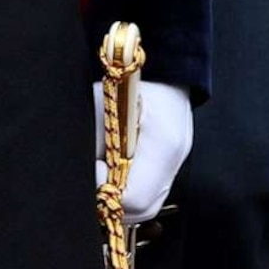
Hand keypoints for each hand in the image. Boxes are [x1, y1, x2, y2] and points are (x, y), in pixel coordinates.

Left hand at [92, 78, 193, 220]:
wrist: (162, 59)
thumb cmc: (129, 77)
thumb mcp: (104, 104)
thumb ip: (96, 143)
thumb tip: (90, 176)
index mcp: (162, 143)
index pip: (132, 197)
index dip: (104, 190)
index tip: (93, 168)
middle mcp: (176, 157)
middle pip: (142, 209)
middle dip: (112, 200)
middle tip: (96, 174)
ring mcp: (178, 160)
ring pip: (147, 205)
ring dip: (121, 197)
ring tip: (106, 170)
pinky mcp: (174, 160)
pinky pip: (152, 191)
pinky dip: (132, 188)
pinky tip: (118, 167)